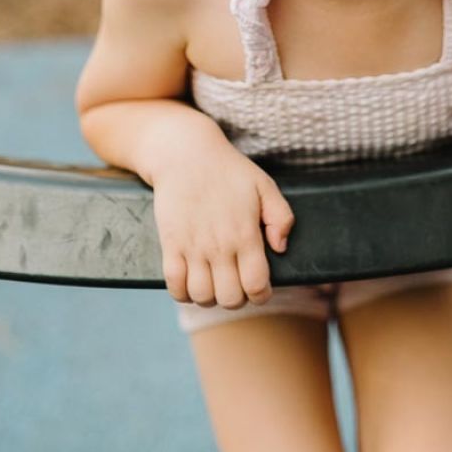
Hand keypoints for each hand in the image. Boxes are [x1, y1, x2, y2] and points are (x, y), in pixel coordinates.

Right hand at [150, 137, 294, 308]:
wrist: (185, 154)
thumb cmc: (228, 170)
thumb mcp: (265, 185)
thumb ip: (281, 217)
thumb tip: (280, 247)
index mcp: (245, 234)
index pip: (256, 285)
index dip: (261, 294)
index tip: (258, 287)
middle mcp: (219, 246)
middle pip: (230, 298)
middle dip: (236, 298)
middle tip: (235, 283)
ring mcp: (192, 247)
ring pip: (202, 296)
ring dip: (209, 297)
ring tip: (213, 283)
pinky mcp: (170, 244)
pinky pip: (174, 286)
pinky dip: (183, 292)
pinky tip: (191, 281)